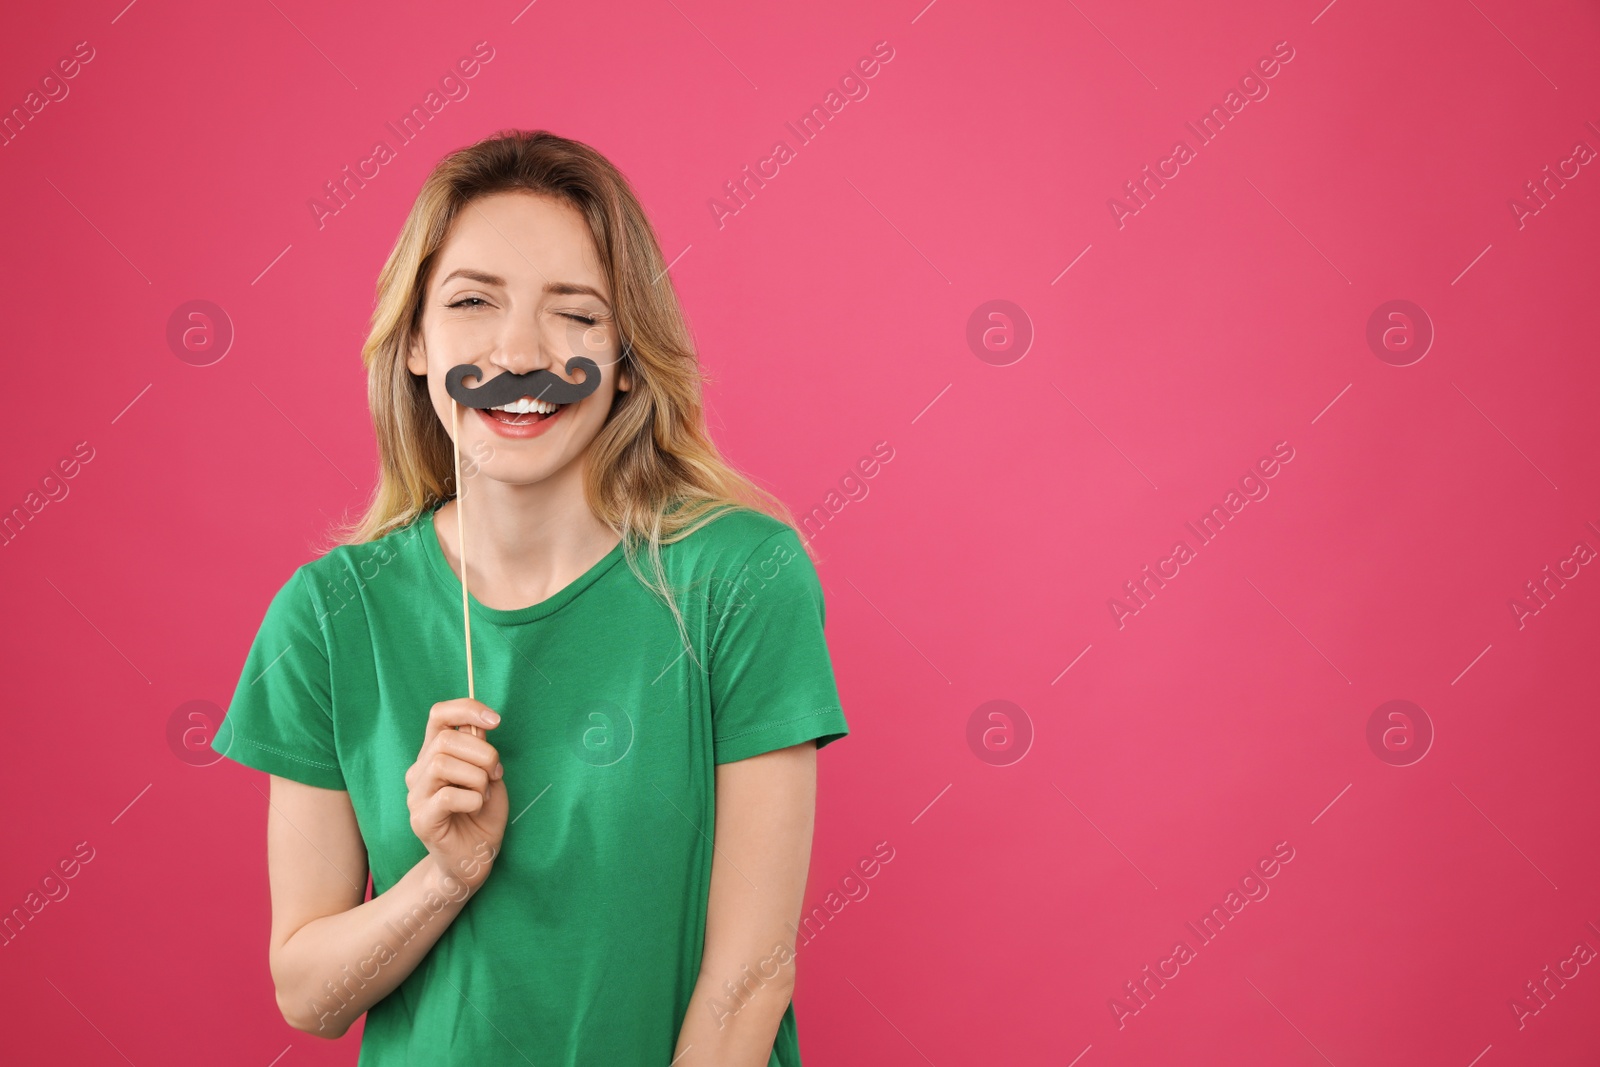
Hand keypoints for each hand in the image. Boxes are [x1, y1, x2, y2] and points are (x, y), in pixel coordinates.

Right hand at [405, 698, 507, 894]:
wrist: (476, 857)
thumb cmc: (483, 813)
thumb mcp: (489, 773)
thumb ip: (481, 749)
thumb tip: (480, 726)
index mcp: (434, 753)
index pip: (439, 714)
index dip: (467, 709)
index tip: (496, 721)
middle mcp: (419, 771)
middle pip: (446, 739)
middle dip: (483, 753)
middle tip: (495, 775)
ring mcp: (416, 796)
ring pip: (442, 764)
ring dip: (476, 778)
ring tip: (484, 794)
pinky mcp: (421, 820)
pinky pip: (446, 796)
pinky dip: (472, 799)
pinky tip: (476, 807)